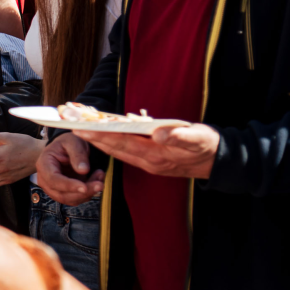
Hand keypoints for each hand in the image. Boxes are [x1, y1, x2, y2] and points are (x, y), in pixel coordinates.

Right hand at [36, 133, 105, 205]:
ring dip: (88, 193)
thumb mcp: (73, 142)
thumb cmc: (67, 143)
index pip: (53, 180)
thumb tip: (83, 170)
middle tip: (100, 184)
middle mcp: (45, 179)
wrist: (67, 147)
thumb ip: (77, 154)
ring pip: (70, 199)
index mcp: (44, 164)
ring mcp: (54, 188)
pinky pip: (77, 198)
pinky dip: (88, 193)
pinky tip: (96, 180)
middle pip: (61, 194)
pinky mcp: (64, 192)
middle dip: (82, 192)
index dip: (68, 185)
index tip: (84, 187)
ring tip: (100, 177)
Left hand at [74, 123, 217, 178]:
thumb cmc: (208, 146)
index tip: (81, 128)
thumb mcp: (198, 139)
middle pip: (114, 148)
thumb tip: (159, 134)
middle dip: (92, 137)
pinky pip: (125, 151)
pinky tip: (101, 135)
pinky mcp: (150, 161)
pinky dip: (111, 142)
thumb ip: (179, 136)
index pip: (122, 144)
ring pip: (117, 151)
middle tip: (70, 126)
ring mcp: (148, 163)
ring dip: (98, 140)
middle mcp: (148, 162)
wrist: (219, 162)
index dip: (100, 135)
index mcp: (157, 156)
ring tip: (79, 128)